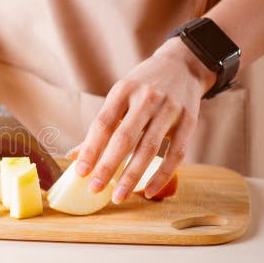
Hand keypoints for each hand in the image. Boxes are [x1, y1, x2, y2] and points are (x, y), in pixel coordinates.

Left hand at [74, 37, 216, 202]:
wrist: (184, 66)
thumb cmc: (143, 86)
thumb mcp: (120, 97)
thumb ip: (101, 126)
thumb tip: (74, 156)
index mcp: (123, 90)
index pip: (103, 123)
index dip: (90, 149)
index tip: (79, 172)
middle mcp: (146, 98)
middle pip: (124, 138)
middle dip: (108, 166)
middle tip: (94, 188)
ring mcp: (169, 109)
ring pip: (149, 148)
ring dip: (132, 175)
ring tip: (118, 196)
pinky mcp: (189, 120)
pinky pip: (176, 153)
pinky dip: (162, 175)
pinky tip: (147, 191)